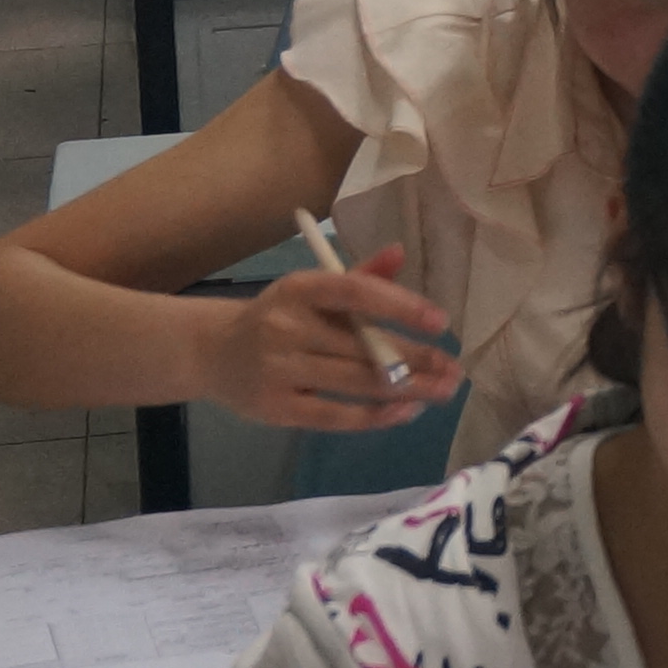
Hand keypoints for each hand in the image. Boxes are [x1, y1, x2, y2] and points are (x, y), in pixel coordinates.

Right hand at [206, 245, 456, 427]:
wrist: (211, 351)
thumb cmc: (278, 316)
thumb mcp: (312, 289)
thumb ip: (359, 276)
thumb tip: (400, 252)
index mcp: (300, 289)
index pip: (355, 292)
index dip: (401, 306)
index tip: (440, 322)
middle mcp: (287, 328)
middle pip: (364, 346)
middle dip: (419, 359)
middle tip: (456, 370)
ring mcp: (279, 370)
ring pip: (356, 382)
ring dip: (409, 389)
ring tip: (444, 390)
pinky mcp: (276, 407)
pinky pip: (335, 416)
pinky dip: (376, 416)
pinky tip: (407, 411)